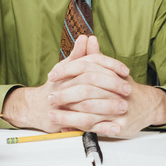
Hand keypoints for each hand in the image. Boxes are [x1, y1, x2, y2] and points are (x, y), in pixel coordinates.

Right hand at [1, 35, 128, 132]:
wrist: (38, 108)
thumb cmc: (56, 86)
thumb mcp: (67, 68)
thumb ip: (79, 55)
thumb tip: (87, 38)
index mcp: (66, 72)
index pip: (90, 64)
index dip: (110, 66)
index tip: (125, 71)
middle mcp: (63, 87)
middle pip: (89, 84)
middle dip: (111, 86)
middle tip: (127, 90)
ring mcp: (63, 106)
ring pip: (87, 106)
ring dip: (107, 107)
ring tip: (124, 107)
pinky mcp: (64, 123)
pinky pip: (85, 126)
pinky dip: (102, 128)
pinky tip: (116, 128)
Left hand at [46, 36, 165, 136]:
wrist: (148, 105)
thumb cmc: (123, 87)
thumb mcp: (111, 71)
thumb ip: (96, 57)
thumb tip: (87, 38)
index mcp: (112, 74)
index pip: (87, 68)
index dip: (67, 70)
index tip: (52, 75)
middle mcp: (117, 90)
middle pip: (87, 90)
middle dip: (65, 95)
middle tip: (50, 97)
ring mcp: (119, 109)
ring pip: (90, 112)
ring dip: (68, 114)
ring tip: (52, 115)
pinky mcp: (120, 126)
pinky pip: (97, 129)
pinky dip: (80, 130)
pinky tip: (66, 129)